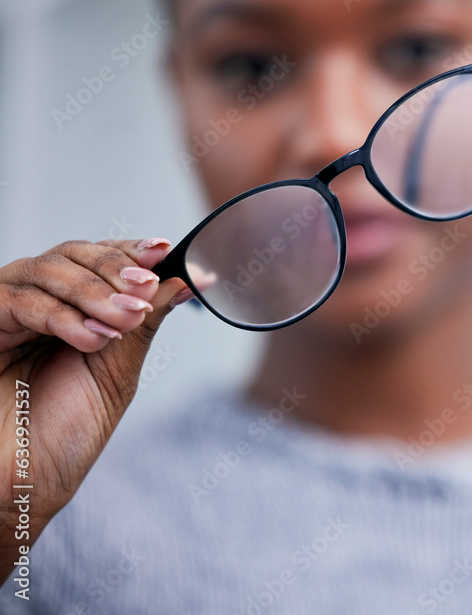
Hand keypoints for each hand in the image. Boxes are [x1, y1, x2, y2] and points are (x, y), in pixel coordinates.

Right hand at [0, 238, 189, 580]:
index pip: (98, 260)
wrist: (21, 488)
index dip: (131, 252)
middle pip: (73, 255)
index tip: (167, 250)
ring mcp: (3, 313)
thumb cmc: (63, 436)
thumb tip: (185, 279)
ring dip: (96, 292)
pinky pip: (19, 301)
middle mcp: (34, 304)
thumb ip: (143, 322)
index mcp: (70, 310)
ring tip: (124, 320)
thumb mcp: (116, 371)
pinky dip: (62, 316)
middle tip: (147, 286)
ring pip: (48, 270)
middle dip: (116, 268)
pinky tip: (92, 339)